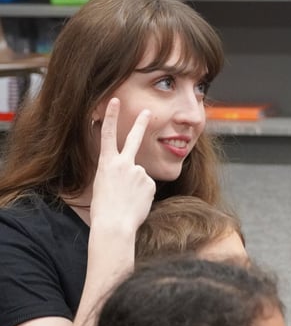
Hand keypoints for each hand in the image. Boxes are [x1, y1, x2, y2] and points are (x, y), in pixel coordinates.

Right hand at [89, 98, 154, 234]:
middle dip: (140, 123)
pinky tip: (135, 203)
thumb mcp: (104, 185)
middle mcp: (124, 164)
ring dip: (136, 187)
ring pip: (141, 176)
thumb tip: (137, 174)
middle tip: (147, 111)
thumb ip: (120, 174)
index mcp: (106, 163)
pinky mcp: (150, 183)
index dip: (111, 117)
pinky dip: (143, 195)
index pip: (108, 135)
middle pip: (133, 139)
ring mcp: (139, 172)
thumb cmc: (104, 209)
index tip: (114, 101)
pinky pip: (147, 187)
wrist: (114, 225)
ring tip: (127, 200)